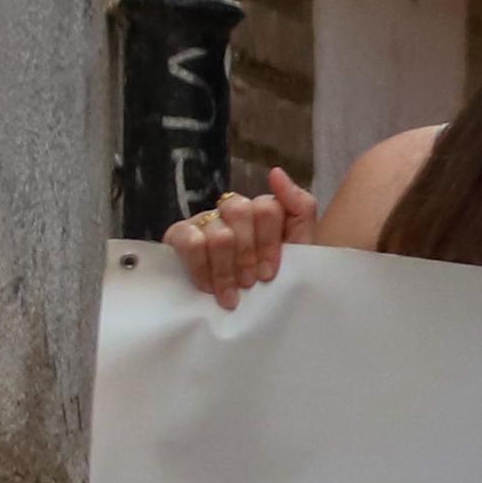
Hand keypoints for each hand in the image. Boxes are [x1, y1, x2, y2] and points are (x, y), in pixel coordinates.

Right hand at [165, 165, 318, 306]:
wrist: (255, 311)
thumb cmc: (278, 279)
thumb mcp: (301, 248)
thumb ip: (300, 208)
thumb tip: (275, 172)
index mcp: (263, 211)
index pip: (267, 207)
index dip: (270, 244)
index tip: (269, 274)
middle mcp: (233, 210)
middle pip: (240, 212)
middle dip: (247, 255)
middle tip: (250, 283)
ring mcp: (205, 220)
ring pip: (218, 232)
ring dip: (226, 268)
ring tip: (232, 293)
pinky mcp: (180, 235)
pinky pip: (188, 240)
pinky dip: (201, 266)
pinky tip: (208, 286)